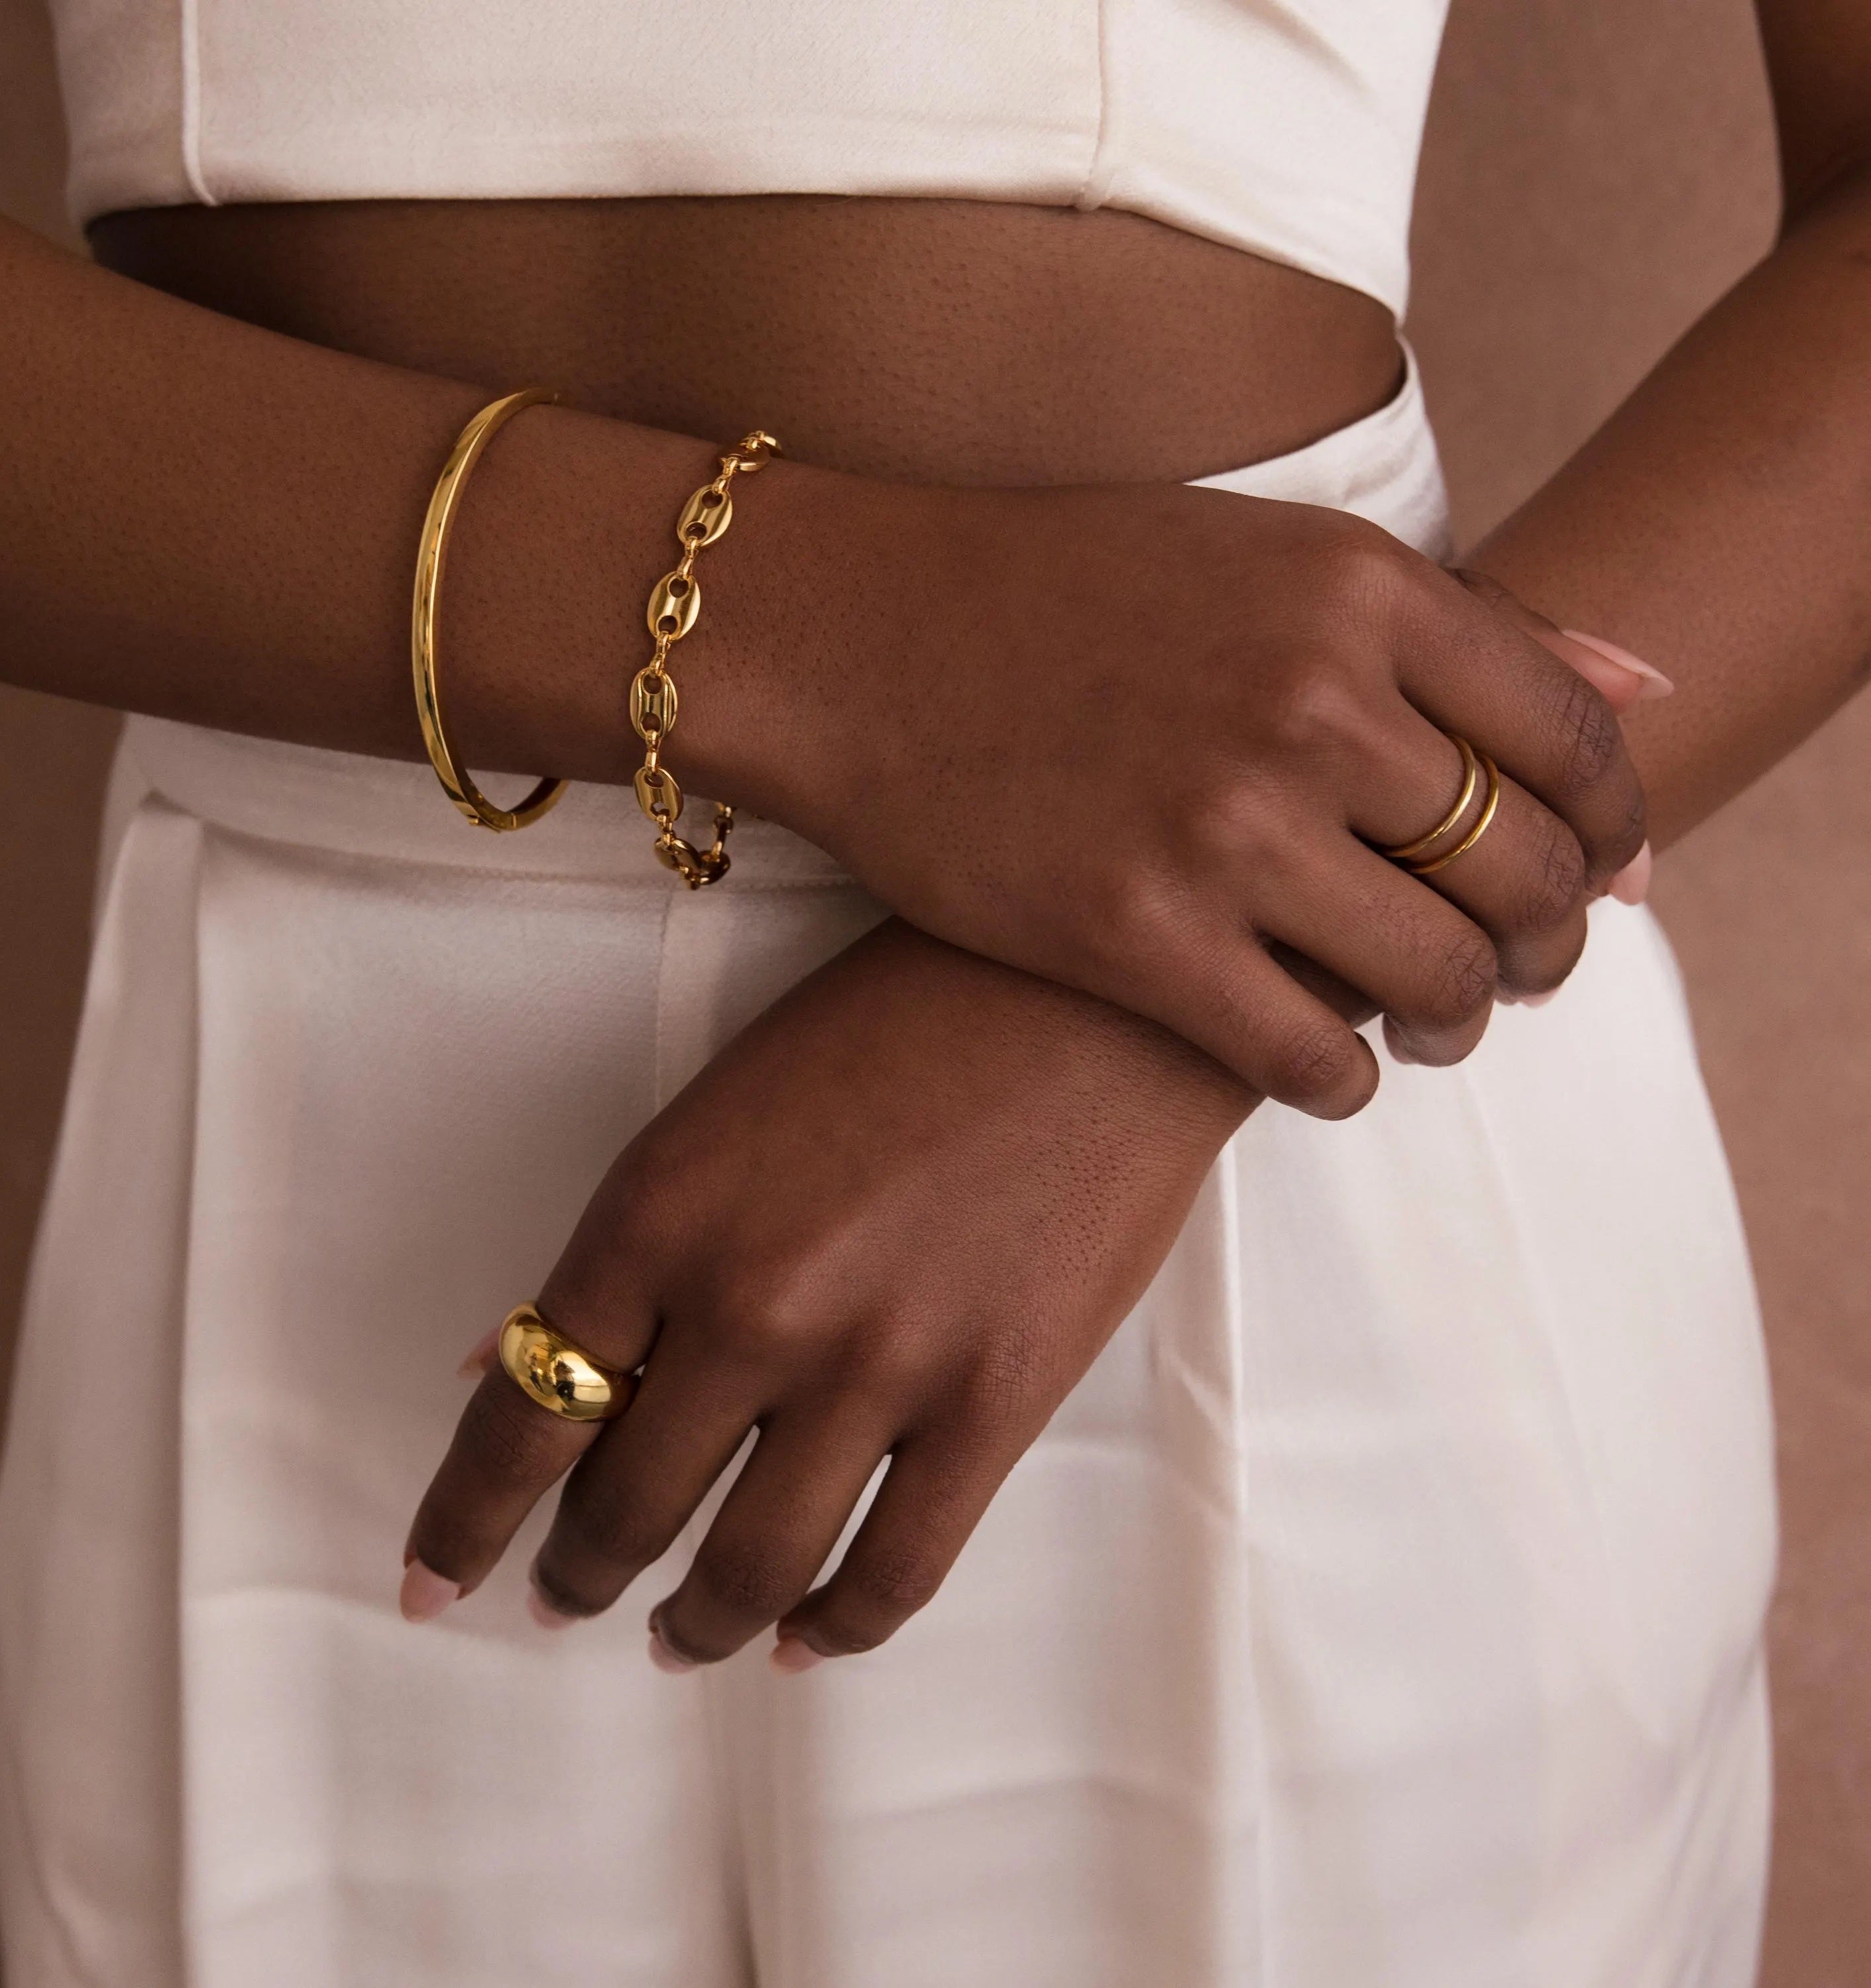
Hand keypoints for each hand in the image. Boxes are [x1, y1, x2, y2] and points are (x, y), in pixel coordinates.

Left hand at [401, 919, 1255, 1665]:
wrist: (1093, 988)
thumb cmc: (896, 1023)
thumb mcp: (721, 1110)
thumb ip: (621, 1253)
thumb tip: (501, 1364)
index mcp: (659, 1213)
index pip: (523, 1414)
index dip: (462, 1523)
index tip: (430, 1584)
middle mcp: (751, 1304)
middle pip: (625, 1506)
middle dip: (579, 1576)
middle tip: (568, 1599)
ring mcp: (878, 1364)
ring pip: (748, 1565)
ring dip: (695, 1623)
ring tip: (678, 1639)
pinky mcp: (995, 1405)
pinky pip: (892, 1572)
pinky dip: (833, 1629)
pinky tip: (802, 1638)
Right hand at [718, 479, 1647, 1117]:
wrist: (860, 638)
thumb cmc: (1066, 593)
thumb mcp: (1276, 554)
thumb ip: (1464, 619)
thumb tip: (1656, 683)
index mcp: (1361, 589)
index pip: (1576, 742)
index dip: (1613, 833)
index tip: (1589, 874)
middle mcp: (1311, 701)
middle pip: (1528, 874)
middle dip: (1550, 944)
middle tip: (1516, 968)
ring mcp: (1221, 826)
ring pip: (1437, 981)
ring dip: (1457, 1022)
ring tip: (1427, 1021)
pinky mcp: (1131, 936)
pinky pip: (1310, 1057)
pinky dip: (1344, 1080)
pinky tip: (1322, 1063)